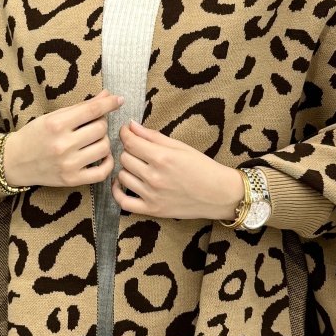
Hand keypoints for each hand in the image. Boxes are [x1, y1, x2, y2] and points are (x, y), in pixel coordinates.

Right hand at [5, 89, 124, 189]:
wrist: (14, 162)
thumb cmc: (34, 135)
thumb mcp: (53, 117)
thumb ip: (81, 107)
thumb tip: (107, 95)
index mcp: (56, 124)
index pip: (92, 110)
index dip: (109, 103)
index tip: (118, 100)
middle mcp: (63, 145)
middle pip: (100, 129)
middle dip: (101, 124)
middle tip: (93, 125)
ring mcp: (68, 164)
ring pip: (104, 148)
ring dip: (103, 141)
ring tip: (94, 140)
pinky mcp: (72, 180)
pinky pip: (102, 172)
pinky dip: (108, 162)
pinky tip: (102, 156)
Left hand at [112, 119, 244, 221]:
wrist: (218, 194)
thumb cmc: (202, 167)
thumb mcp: (180, 146)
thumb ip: (153, 136)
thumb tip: (131, 125)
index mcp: (162, 157)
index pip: (130, 142)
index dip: (125, 133)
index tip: (126, 131)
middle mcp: (154, 176)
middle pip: (125, 158)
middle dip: (129, 151)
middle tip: (137, 150)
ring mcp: (152, 195)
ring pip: (122, 176)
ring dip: (126, 169)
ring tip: (136, 166)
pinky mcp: (152, 210)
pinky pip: (123, 202)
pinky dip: (117, 192)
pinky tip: (121, 184)